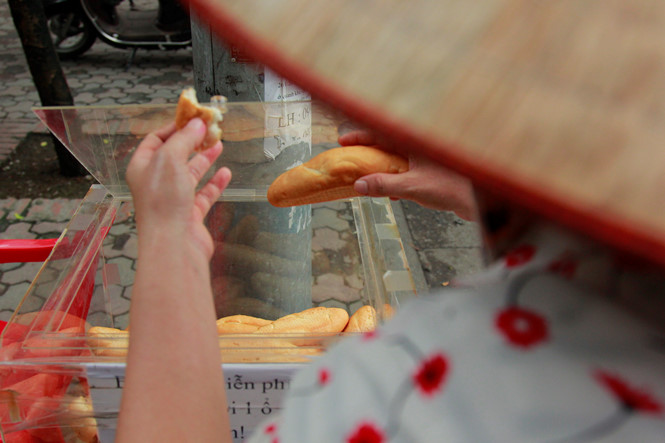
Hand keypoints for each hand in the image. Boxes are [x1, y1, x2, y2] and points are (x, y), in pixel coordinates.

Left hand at [126, 118, 231, 259]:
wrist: (173, 244)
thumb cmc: (163, 201)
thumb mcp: (170, 158)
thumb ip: (184, 138)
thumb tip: (197, 124)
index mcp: (142, 167)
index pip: (156, 140)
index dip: (174, 127)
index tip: (193, 119)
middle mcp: (155, 182)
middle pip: (174, 155)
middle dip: (192, 142)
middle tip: (209, 130)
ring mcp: (173, 199)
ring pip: (190, 174)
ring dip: (205, 159)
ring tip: (219, 145)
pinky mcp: (190, 214)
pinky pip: (204, 194)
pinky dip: (215, 183)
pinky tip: (226, 173)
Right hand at [339, 130, 477, 220]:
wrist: (481, 201)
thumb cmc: (451, 188)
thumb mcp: (411, 186)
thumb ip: (384, 184)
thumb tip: (358, 184)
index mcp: (414, 143)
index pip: (381, 134)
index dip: (360, 136)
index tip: (343, 141)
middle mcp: (420, 147)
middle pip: (387, 145)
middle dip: (368, 152)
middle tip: (350, 158)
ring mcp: (427, 160)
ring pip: (397, 159)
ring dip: (382, 167)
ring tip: (366, 177)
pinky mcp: (433, 173)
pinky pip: (408, 172)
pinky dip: (397, 179)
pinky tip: (392, 193)